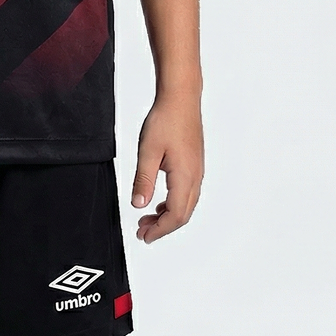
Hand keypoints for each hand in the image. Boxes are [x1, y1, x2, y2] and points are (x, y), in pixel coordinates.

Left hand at [131, 97, 203, 242]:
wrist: (180, 98)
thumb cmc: (166, 120)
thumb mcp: (148, 151)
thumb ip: (143, 180)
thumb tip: (139, 205)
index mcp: (185, 177)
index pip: (175, 215)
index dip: (159, 230)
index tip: (144, 236)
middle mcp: (195, 177)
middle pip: (183, 214)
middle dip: (162, 227)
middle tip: (142, 231)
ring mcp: (197, 171)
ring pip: (186, 204)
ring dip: (167, 215)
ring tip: (147, 218)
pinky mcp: (194, 164)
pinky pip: (186, 192)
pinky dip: (173, 203)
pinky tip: (159, 200)